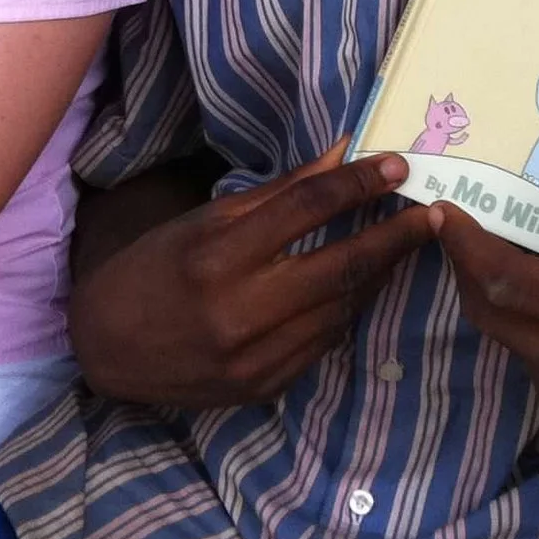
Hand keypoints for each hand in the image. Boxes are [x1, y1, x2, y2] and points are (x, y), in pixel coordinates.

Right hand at [71, 143, 439, 407]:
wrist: (107, 347)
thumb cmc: (156, 268)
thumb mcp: (207, 219)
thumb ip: (280, 192)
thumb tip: (342, 152)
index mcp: (219, 255)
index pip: (307, 208)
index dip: (359, 183)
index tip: (398, 166)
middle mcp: (239, 309)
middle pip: (339, 265)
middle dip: (394, 236)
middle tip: (431, 213)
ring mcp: (255, 356)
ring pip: (341, 308)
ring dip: (380, 274)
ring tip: (405, 245)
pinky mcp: (265, 387)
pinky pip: (325, 342)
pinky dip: (348, 310)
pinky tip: (363, 286)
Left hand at [436, 143, 538, 454]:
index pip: (510, 284)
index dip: (468, 248)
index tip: (444, 213)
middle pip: (491, 314)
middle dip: (467, 268)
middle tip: (457, 226)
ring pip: (509, 344)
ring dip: (499, 303)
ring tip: (500, 258)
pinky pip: (532, 372)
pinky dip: (530, 338)